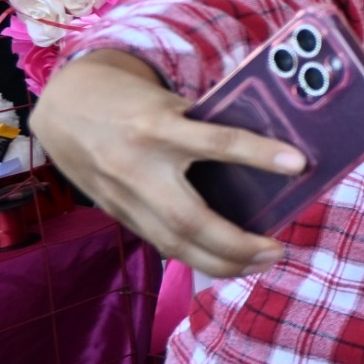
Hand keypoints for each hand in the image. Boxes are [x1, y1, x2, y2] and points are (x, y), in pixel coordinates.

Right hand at [30, 51, 306, 278]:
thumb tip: (268, 153)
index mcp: (156, 125)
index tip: (299, 163)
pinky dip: (195, 256)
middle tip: (277, 250)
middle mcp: (136, 164)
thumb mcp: (170, 102)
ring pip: (172, 243)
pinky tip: (226, 261)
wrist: (64, 106)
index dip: (258, 153)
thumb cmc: (131, 100)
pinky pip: (159, 242)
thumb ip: (206, 126)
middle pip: (188, 219)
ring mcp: (122, 195)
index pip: (215, 141)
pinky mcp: (115, 212)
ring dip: (221, 262)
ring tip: (261, 263)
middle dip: (236, 244)